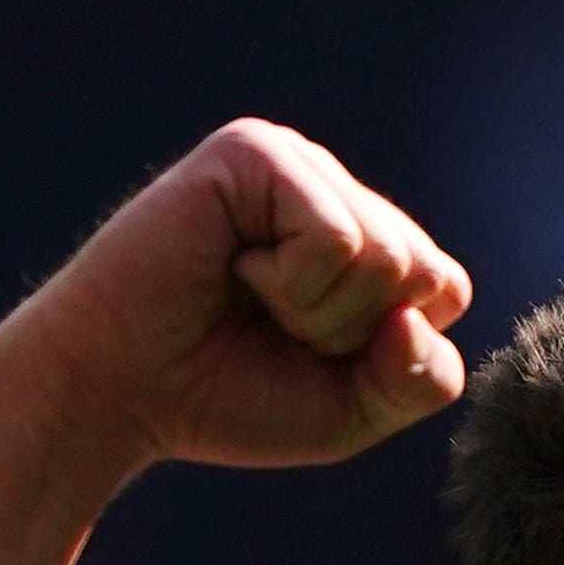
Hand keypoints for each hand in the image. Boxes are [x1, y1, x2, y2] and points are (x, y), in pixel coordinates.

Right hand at [0, 118, 470, 475]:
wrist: (117, 393)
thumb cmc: (226, 395)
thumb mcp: (352, 410)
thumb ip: (419, 378)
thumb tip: (419, 315)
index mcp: (363, 236)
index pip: (446, 289)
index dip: (387, 351)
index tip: (309, 356)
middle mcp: (334, 189)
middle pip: (422, 273)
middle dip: (349, 333)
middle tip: (269, 327)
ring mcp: (296, 163)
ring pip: (384, 255)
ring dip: (316, 311)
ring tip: (247, 297)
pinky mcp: (255, 154)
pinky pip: (335, 236)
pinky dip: (291, 283)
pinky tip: (232, 268)